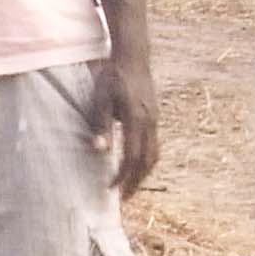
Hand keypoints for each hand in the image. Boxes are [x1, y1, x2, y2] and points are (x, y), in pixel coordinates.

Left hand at [90, 52, 160, 196]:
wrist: (133, 57)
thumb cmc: (112, 77)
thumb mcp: (100, 99)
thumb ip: (100, 125)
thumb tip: (99, 149)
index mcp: (135, 118)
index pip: (131, 156)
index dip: (122, 175)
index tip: (110, 188)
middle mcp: (150, 122)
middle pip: (147, 161)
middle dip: (136, 182)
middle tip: (123, 198)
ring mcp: (155, 119)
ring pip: (154, 155)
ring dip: (143, 174)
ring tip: (130, 186)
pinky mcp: (155, 117)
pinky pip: (154, 145)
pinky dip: (146, 161)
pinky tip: (135, 166)